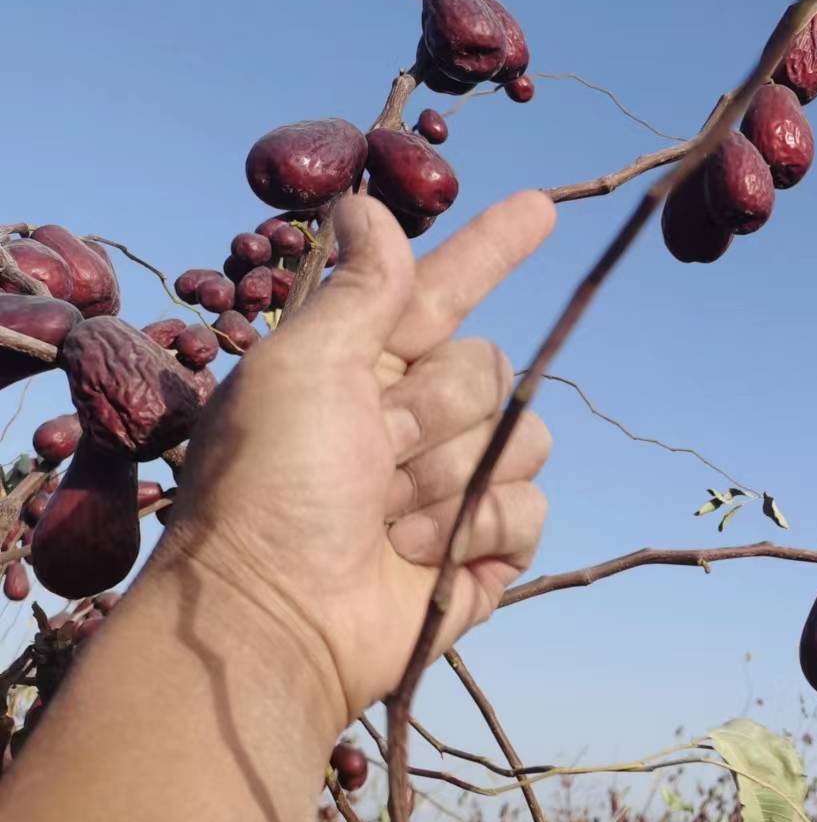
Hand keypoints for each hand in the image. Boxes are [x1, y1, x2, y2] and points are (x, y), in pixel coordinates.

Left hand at [150, 191, 556, 724]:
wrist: (277, 615)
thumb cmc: (268, 483)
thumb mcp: (303, 366)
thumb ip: (361, 288)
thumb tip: (365, 205)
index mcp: (366, 365)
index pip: (446, 291)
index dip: (492, 250)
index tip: (542, 207)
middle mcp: (415, 418)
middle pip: (492, 367)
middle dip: (436, 408)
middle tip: (375, 450)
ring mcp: (456, 484)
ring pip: (524, 437)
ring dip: (450, 477)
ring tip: (386, 516)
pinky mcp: (487, 547)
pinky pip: (531, 509)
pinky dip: (477, 530)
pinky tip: (421, 556)